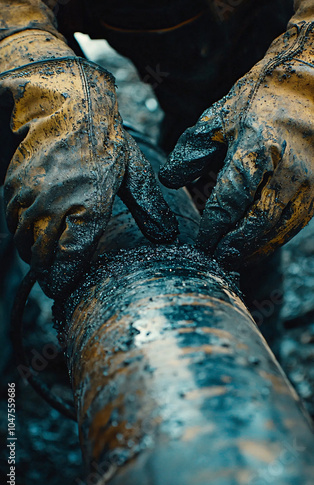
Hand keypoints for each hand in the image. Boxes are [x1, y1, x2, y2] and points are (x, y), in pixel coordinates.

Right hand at [1, 32, 177, 296]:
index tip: (63, 289)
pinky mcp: (14, 188)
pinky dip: (23, 233)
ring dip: (34, 254)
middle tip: (56, 278)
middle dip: (48, 272)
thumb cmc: (102, 138)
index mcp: (88, 207)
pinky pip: (14, 222)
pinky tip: (36, 231)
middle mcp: (55, 207)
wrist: (64, 103)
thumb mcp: (133, 172)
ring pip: (25, 242)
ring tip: (47, 258)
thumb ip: (149, 208)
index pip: (69, 260)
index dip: (63, 280)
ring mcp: (31, 198)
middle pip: (42, 258)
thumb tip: (166, 235)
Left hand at [160, 17, 313, 268]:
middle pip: (256, 224)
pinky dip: (273, 239)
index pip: (228, 203)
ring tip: (234, 260)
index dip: (212, 229)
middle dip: (233, 247)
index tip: (200, 244)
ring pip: (278, 229)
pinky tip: (258, 246)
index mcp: (254, 151)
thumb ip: (191, 152)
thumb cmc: (260, 99)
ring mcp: (306, 183)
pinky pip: (294, 224)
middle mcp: (284, 171)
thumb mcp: (219, 118)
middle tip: (216, 261)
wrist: (311, 85)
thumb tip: (169, 180)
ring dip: (254, 249)